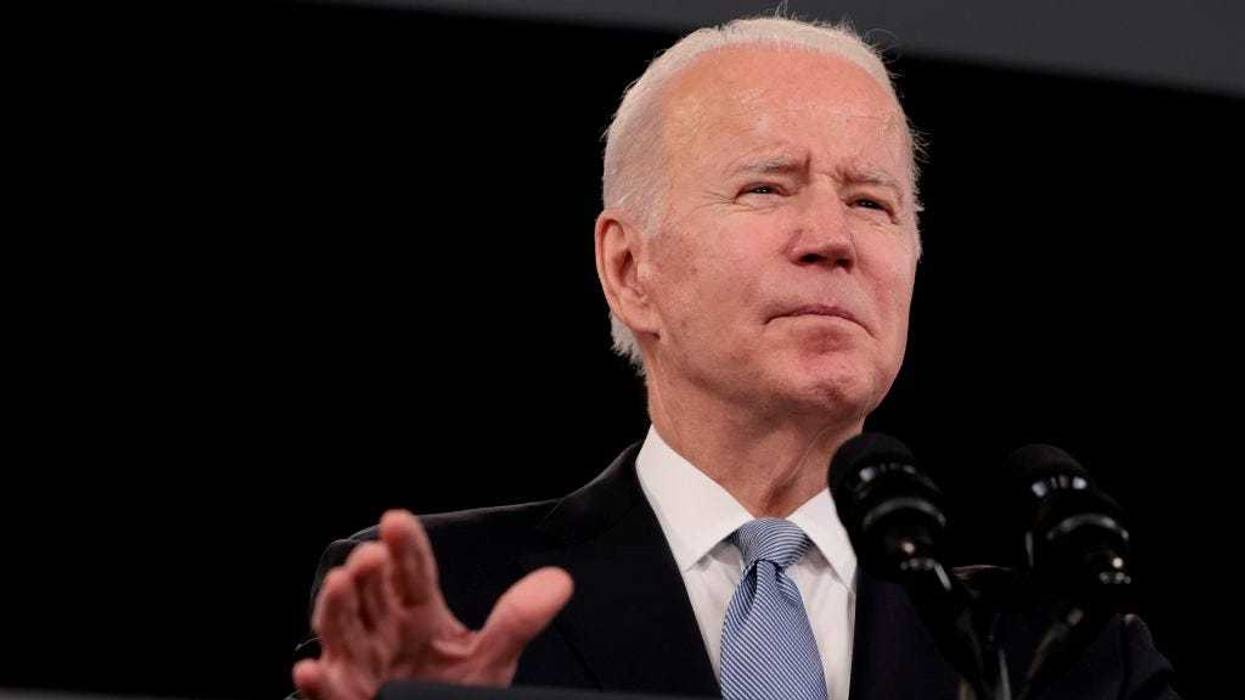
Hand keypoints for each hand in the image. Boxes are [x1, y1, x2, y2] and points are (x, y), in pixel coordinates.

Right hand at [293, 510, 572, 699]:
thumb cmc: (453, 692)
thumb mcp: (490, 659)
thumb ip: (517, 620)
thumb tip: (558, 582)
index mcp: (418, 613)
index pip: (412, 570)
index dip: (405, 546)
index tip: (397, 520)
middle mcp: (384, 631)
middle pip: (371, 593)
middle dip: (367, 572)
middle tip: (370, 556)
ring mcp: (361, 665)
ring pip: (340, 631)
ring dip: (334, 608)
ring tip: (339, 584)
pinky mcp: (344, 697)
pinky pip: (326, 690)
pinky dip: (318, 681)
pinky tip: (313, 669)